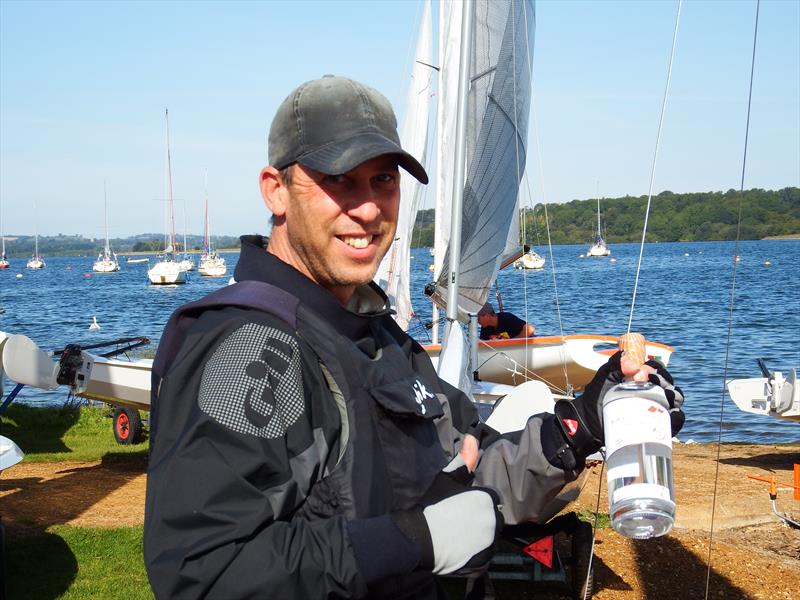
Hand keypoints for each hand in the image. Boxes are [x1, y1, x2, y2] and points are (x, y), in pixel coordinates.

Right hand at [391, 455, 502, 574]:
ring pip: (490, 535)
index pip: (491, 498)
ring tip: (460, 535)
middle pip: (493, 517)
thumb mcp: (446, 479)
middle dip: (482, 518)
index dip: (477, 501)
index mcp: (487, 499)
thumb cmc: (433, 505)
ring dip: (481, 534)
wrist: (421, 537)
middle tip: (460, 521)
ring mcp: (490, 541)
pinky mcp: (484, 559)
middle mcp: (493, 519)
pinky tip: (461, 548)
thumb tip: (472, 438)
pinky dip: (477, 552)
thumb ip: (463, 460)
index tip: (463, 506)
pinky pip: (485, 553)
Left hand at [551, 351, 685, 470]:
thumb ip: (615, 364)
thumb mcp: (604, 376)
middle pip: (669, 384)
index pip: (658, 370)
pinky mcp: (654, 427)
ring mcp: (654, 409)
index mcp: (642, 379)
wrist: (588, 420)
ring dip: (673, 396)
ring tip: (665, 395)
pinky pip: (672, 423)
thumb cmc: (597, 396)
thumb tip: (632, 363)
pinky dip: (677, 418)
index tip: (648, 369)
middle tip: (653, 381)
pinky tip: (674, 413)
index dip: (657, 368)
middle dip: (665, 381)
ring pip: (673, 401)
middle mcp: (652, 393)